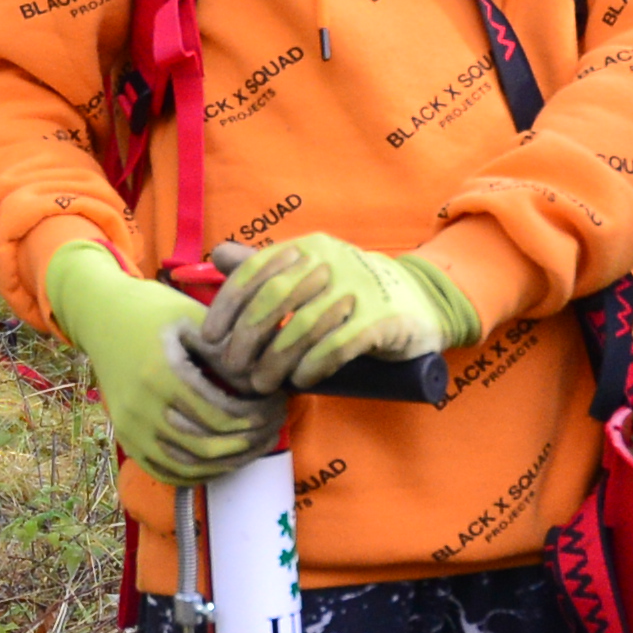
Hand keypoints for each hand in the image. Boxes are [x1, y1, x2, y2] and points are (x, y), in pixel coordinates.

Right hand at [42, 238, 283, 486]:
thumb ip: (226, 355)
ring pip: (190, 466)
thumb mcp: (192, 320)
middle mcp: (142, 409)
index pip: (221, 414)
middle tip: (275, 425)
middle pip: (209, 445)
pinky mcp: (126, 439)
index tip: (279, 403)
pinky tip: (225, 459)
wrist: (101, 315)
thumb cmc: (153, 310)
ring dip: (230, 461)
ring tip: (257, 442)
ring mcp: (130, 429)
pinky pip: (167, 472)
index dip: (257, 416)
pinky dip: (200, 474)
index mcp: (161, 375)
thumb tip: (263, 388)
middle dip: (251, 440)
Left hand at [190, 233, 480, 395]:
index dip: (227, 304)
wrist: (422, 301)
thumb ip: (267, 266)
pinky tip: (301, 381)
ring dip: (275, 361)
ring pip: (303, 327)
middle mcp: (333, 261)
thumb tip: (219, 254)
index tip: (210, 336)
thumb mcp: (312, 273)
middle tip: (234, 369)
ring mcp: (360, 289)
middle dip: (247, 338)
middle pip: (275, 299)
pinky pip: (338, 346)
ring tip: (262, 384)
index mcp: (310, 247)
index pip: (257, 269)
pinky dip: (313, 366)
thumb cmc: (353, 292)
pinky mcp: (384, 319)